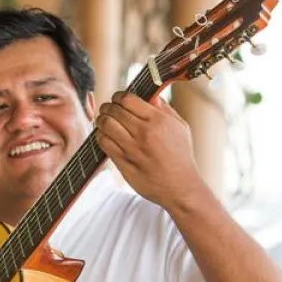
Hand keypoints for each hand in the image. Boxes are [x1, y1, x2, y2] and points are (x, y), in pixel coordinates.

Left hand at [95, 92, 205, 210]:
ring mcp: (132, 148)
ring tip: (104, 121)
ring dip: (101, 121)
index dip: (118, 96)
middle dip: (107, 107)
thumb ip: (164, 109)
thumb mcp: (180, 127)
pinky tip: (105, 136)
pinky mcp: (123, 162)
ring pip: (105, 125)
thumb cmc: (181, 155)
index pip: (128, 99)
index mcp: (158, 120)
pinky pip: (104, 143)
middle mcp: (144, 133)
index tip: (118, 99)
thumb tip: (150, 94)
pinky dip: (101, 136)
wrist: (180, 186)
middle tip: (107, 109)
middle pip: (114, 111)